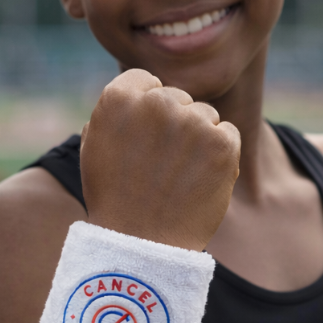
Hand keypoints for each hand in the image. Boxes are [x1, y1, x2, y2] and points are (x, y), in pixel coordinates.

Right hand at [80, 69, 239, 250]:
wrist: (141, 242)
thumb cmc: (113, 195)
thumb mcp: (95, 145)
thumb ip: (115, 111)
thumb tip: (140, 92)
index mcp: (118, 99)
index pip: (144, 80)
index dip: (144, 108)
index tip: (142, 136)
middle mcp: (156, 102)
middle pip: (175, 97)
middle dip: (172, 123)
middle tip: (159, 162)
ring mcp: (192, 121)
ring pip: (204, 115)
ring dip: (196, 138)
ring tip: (177, 174)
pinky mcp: (223, 142)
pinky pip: (228, 132)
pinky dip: (220, 153)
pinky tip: (199, 177)